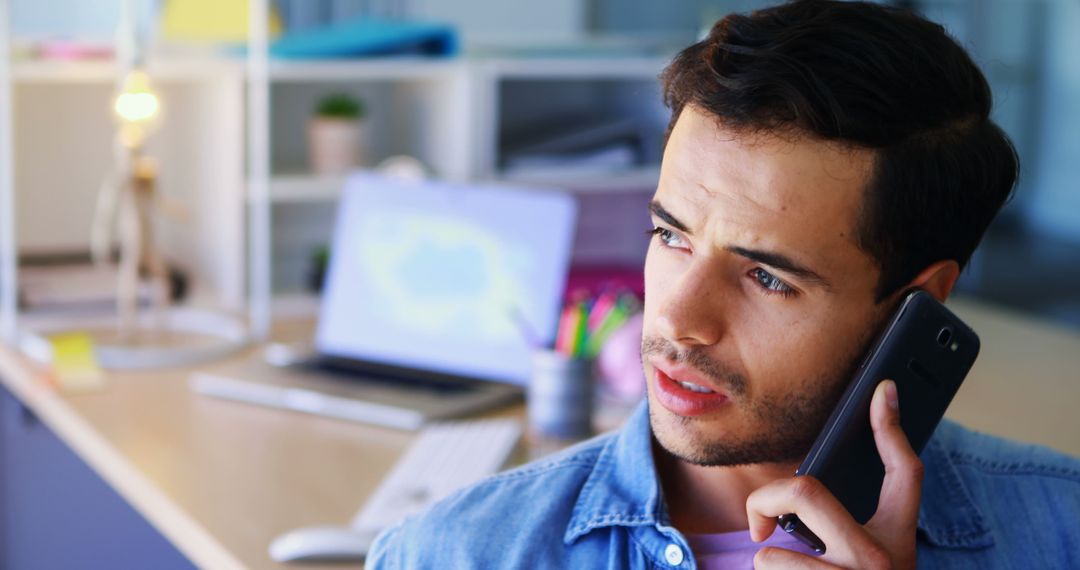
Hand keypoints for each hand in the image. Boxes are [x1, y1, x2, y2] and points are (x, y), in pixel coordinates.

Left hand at [745, 380, 921, 568]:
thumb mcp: (882, 554)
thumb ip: (862, 514)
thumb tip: (864, 434)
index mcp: (895, 543)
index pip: (904, 472)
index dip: (891, 427)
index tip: (882, 389)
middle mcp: (878, 565)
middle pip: (804, 492)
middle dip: (764, 504)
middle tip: (763, 530)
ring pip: (768, 557)